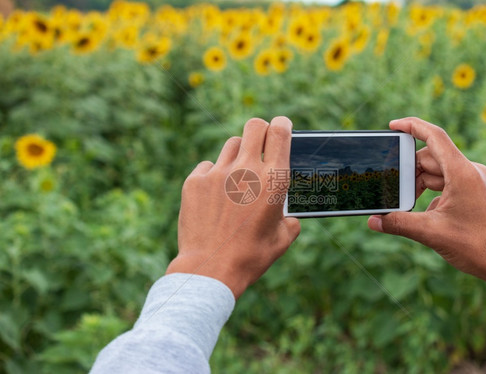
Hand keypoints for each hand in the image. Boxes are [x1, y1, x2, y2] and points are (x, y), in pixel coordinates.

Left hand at [166, 117, 300, 298]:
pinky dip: (214, 175)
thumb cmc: (250, 257)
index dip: (282, 125)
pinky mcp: (195, 182)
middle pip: (254, 126)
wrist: (210, 269)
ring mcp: (218, 173)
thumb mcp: (282, 240)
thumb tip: (288, 216)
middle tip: (260, 144)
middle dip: (260, 130)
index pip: (280, 131)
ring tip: (237, 177)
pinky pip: (208, 166)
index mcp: (274, 180)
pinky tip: (215, 195)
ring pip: (231, 144)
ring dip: (238, 155)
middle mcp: (247, 170)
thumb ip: (290, 221)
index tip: (281, 127)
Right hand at [368, 117, 485, 289]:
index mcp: (462, 173)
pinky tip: (422, 212)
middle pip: (430, 159)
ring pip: (438, 173)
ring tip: (405, 205)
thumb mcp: (431, 233)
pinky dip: (431, 193)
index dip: (412, 126)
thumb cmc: (477, 246)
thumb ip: (398, 223)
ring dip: (418, 185)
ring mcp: (474, 181)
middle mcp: (470, 171)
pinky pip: (447, 184)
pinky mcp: (475, 191)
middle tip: (390, 188)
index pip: (434, 137)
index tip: (392, 125)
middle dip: (408, 172)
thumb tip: (373, 221)